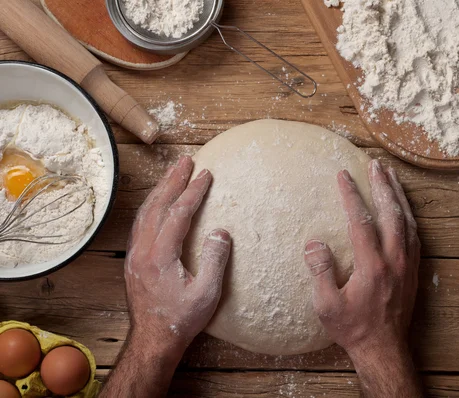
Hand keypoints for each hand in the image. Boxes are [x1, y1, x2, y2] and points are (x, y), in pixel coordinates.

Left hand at [125, 156, 231, 352]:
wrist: (153, 339)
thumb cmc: (181, 319)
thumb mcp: (206, 294)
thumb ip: (214, 260)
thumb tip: (221, 232)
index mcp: (160, 256)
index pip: (178, 214)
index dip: (193, 192)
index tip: (206, 175)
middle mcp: (143, 250)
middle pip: (157, 205)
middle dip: (173, 180)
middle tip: (186, 160)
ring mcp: (135, 254)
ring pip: (145, 212)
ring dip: (160, 190)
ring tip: (173, 173)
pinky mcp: (134, 260)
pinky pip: (141, 223)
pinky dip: (151, 205)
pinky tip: (158, 201)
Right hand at [304, 159, 420, 395]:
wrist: (384, 349)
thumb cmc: (353, 328)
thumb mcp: (326, 306)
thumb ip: (320, 272)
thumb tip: (315, 243)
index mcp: (372, 266)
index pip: (361, 221)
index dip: (351, 195)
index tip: (343, 175)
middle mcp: (394, 260)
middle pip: (391, 213)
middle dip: (382, 185)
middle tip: (375, 164)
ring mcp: (408, 264)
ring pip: (407, 220)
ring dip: (398, 195)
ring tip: (390, 175)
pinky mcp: (414, 270)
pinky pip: (414, 234)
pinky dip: (408, 214)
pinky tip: (403, 206)